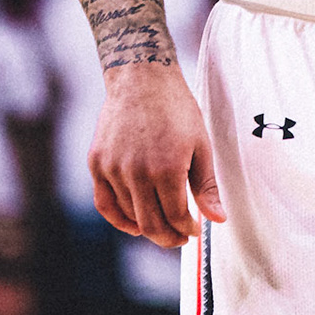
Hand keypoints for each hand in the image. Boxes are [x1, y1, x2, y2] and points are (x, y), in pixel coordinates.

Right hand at [89, 63, 224, 247]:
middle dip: (169, 237)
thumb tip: (218, 220)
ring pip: (129, 216)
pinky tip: (133, 222)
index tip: (194, 229)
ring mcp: (112, 168)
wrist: (141, 77)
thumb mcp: (201, 145)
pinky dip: (118, 218)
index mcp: (166, 169)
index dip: (187, 229)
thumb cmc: (176, 109)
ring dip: (147, 226)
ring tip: (161, 224)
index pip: (176, 217)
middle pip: (151, 225)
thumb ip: (206, 186)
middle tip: (179, 237)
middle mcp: (136, 173)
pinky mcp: (96, 162)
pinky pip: (104, 203)